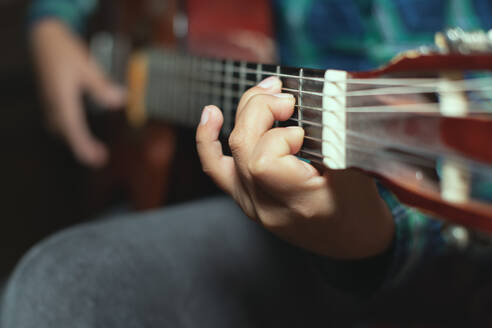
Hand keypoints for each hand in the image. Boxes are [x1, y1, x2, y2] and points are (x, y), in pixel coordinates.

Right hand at [31, 20, 124, 167]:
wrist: (44, 37)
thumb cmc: (65, 51)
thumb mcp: (87, 67)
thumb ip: (102, 86)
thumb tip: (120, 100)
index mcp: (62, 100)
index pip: (74, 130)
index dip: (85, 147)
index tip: (96, 159)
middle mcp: (53, 105)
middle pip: (67, 134)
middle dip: (83, 147)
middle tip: (100, 157)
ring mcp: (50, 102)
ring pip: (62, 129)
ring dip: (76, 139)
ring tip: (94, 148)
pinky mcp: (50, 98)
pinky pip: (59, 121)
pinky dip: (71, 129)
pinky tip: (80, 131)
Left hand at [196, 77, 393, 258]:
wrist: (348, 241)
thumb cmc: (358, 206)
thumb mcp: (360, 172)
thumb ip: (337, 138)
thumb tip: (323, 95)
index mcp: (300, 203)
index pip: (263, 162)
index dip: (280, 135)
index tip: (304, 132)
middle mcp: (268, 207)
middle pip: (243, 147)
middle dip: (261, 109)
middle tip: (288, 100)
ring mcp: (251, 204)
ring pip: (230, 150)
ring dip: (246, 113)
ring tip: (268, 94)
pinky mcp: (243, 197)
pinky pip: (215, 168)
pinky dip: (208, 139)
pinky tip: (211, 114)